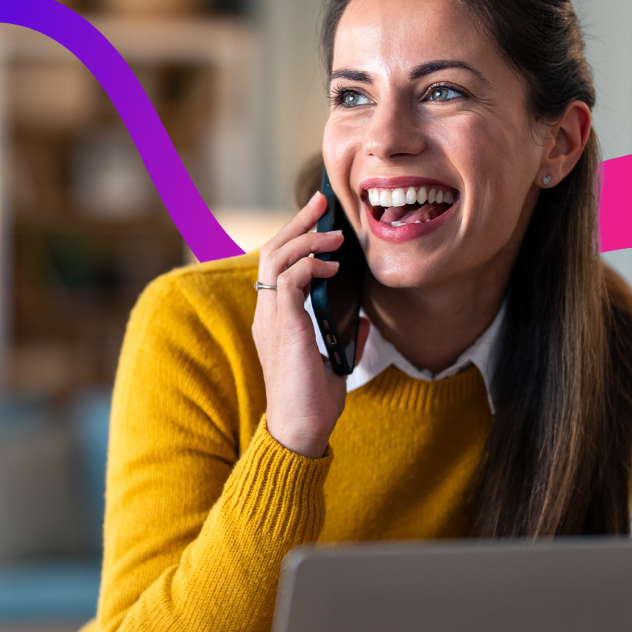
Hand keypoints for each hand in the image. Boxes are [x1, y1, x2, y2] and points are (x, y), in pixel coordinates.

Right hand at [252, 191, 369, 457]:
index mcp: (276, 318)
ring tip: (335, 233)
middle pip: (273, 252)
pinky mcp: (285, 326)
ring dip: (307, 239)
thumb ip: (345, 336)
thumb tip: (362, 318)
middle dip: (298, 223)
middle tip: (322, 201)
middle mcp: (268, 313)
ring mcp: (273, 318)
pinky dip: (310, 265)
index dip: (296, 237)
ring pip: (278, 259)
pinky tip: (333, 266)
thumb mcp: (334, 361)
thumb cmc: (314, 401)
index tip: (320, 218)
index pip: (278, 265)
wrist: (301, 430)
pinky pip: (290, 279)